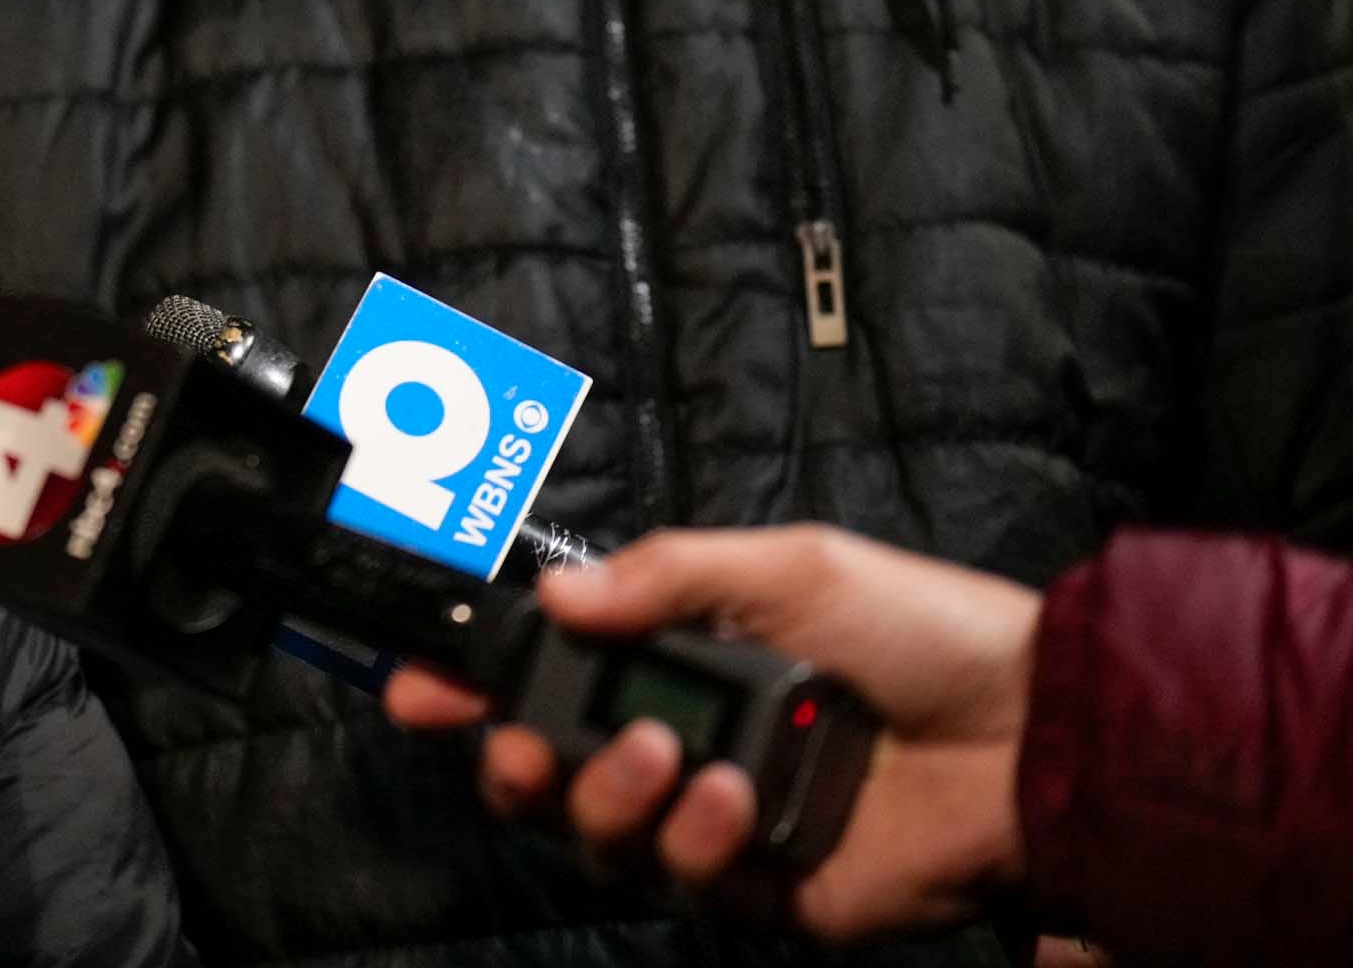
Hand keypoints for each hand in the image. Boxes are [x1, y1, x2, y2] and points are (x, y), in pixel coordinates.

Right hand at [383, 524, 1038, 943]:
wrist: (1037, 731)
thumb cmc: (922, 630)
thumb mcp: (789, 568)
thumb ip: (666, 576)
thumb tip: (554, 596)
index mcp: (680, 658)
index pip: (550, 674)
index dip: (474, 683)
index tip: (419, 686)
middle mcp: (684, 740)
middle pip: (547, 772)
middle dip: (514, 760)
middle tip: (521, 742)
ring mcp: (721, 821)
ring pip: (601, 837)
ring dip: (607, 798)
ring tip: (664, 757)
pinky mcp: (767, 887)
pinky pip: (687, 883)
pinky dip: (691, 841)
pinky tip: (732, 799)